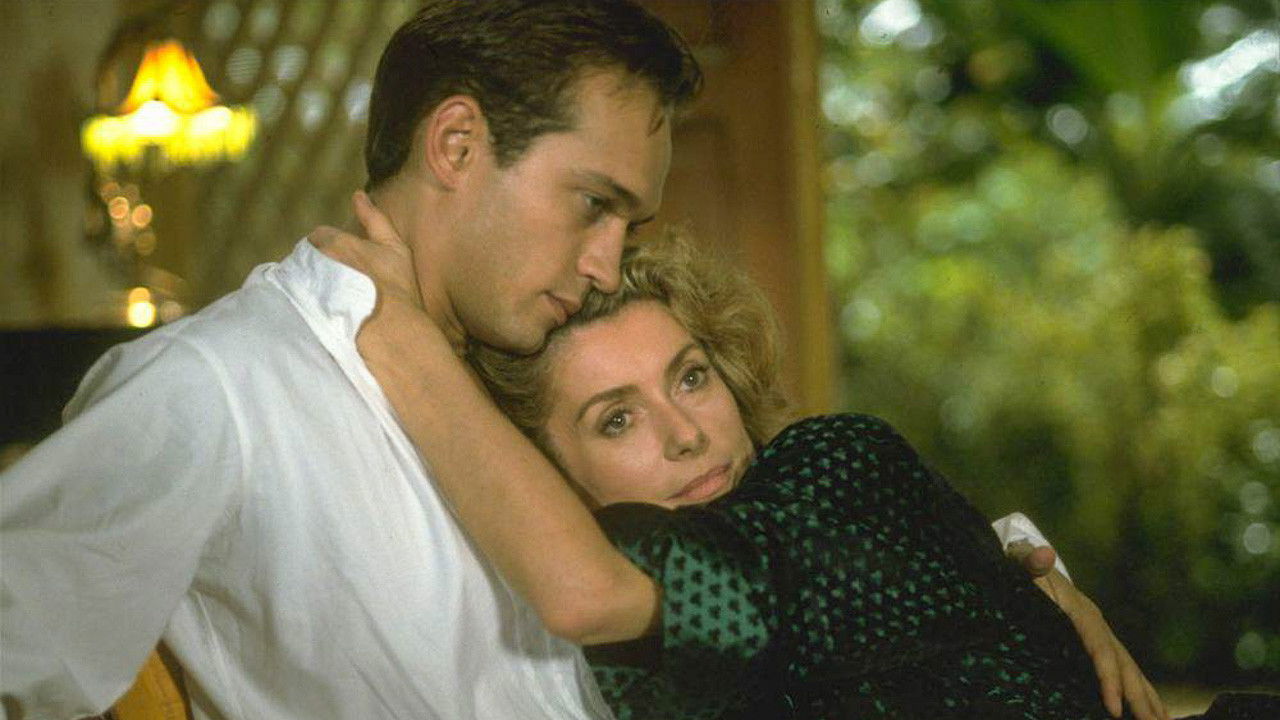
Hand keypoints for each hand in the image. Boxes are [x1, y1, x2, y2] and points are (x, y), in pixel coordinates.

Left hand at [309, 191, 420, 311]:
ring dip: (310, 282)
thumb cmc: (397, 286)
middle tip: (341, 281)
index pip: (320, 236)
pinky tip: (325, 312)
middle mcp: (314, 262)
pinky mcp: (304, 311)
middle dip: (319, 264)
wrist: (392, 329)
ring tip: (333, 298)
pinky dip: (306, 302)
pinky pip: (297, 300)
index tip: (347, 261)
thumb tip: (358, 194)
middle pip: (308, 256)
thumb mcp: (394, 247)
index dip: (333, 247)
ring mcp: (307, 287)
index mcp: (334, 243)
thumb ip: (374, 219)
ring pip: (300, 277)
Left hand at [1006, 542, 1168, 719]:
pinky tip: (1153, 713)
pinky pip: (1125, 671)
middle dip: (1139, 698)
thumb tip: (1043, 553)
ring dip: (1148, 699)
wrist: (1032, 562)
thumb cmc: (1023, 567)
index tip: (1113, 708)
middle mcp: (1100, 627)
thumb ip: (1029, 560)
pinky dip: (1142, 692)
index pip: (1100, 650)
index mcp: (1083, 613)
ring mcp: (1103, 636)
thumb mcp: (1021, 561)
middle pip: (1124, 666)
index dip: (1108, 678)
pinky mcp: (1101, 645)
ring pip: (1131, 671)